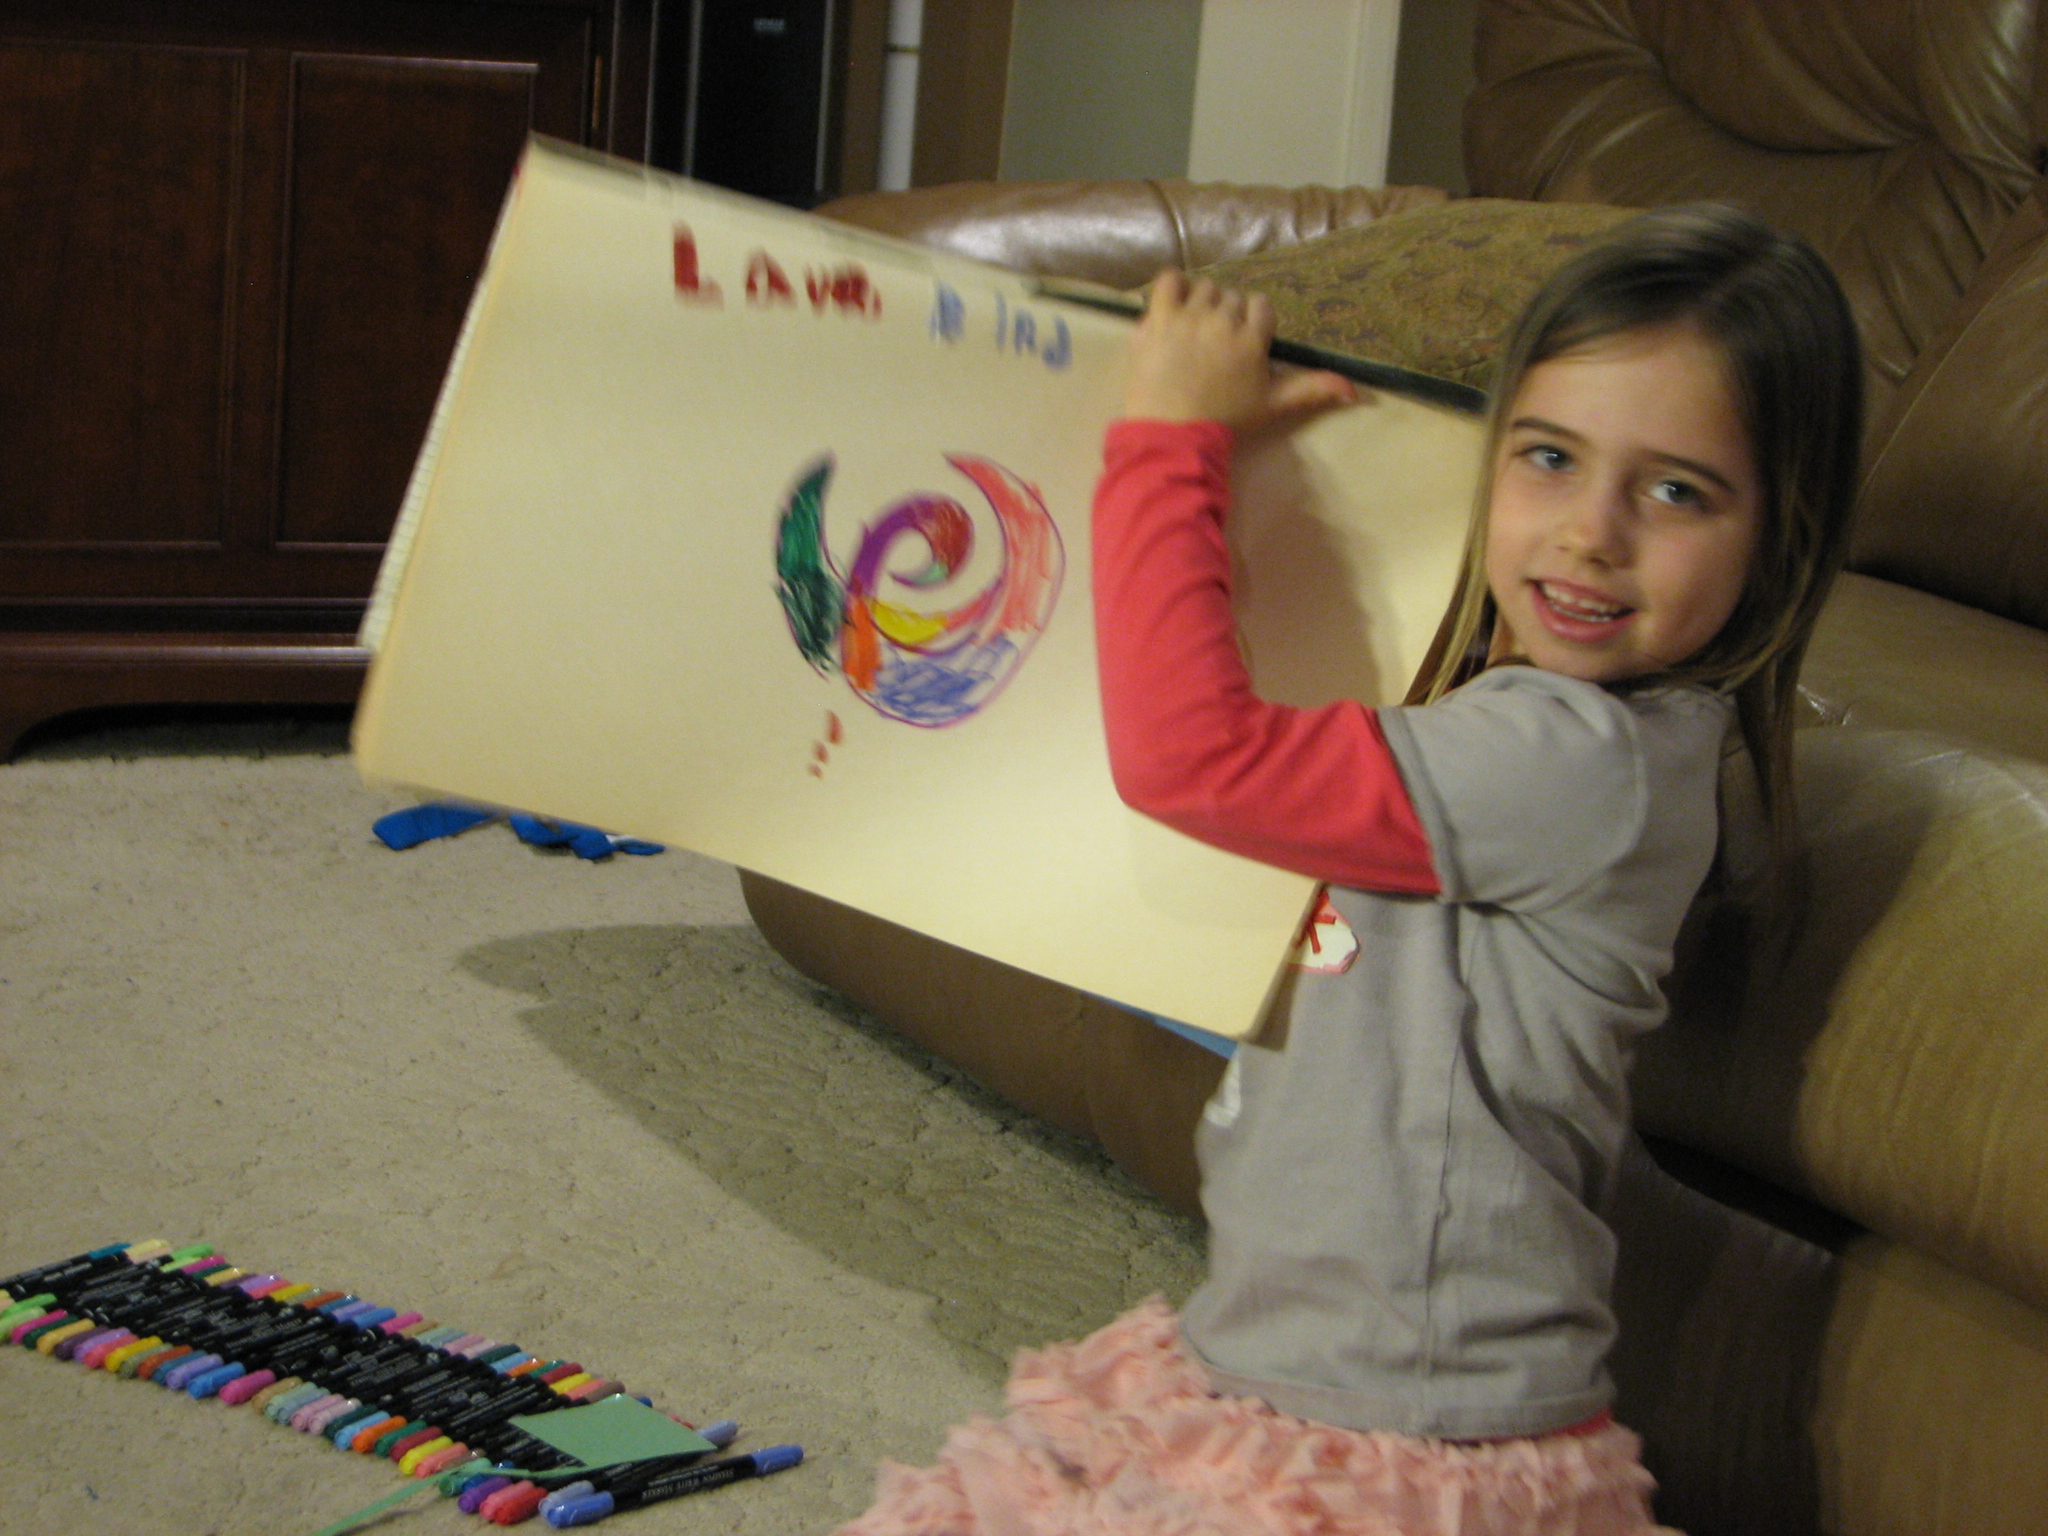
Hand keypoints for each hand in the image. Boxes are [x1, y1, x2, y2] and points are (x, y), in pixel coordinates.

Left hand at [1121, 270, 1357, 433]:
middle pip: (1232, 298)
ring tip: (1192, 331)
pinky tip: (1173, 306)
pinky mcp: (1158, 318)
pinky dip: (1173, 287)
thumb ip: (1312, 389)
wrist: (1174, 433)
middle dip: (1226, 317)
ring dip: (1201, 303)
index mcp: (1253, 337)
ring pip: (1204, 287)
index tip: (1240, 344)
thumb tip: (1356, 391)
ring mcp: (1189, 316)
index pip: (1261, 306)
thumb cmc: (1226, 421)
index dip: (1251, 323)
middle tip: (1213, 346)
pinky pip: (1168, 280)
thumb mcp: (1273, 406)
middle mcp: (1224, 319)